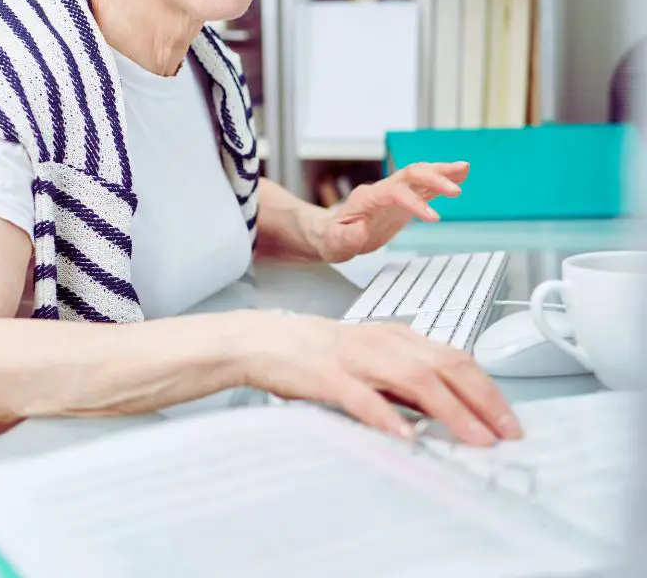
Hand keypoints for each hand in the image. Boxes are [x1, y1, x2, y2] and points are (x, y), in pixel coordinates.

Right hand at [242, 311, 520, 446]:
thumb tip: (449, 412)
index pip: (455, 358)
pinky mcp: (326, 374)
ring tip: (473, 438)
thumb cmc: (319, 354)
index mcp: (397, 336)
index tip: (510, 421)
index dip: (488, 389)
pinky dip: (387, 416)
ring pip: (414, 377)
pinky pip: (362, 397)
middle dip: (482, 400)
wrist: (265, 339)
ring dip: (450, 410)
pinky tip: (405, 437)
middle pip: (445, 364)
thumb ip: (406, 381)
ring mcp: (356, 356)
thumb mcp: (372, 359)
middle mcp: (383, 341)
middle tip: (506, 433)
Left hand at [316, 161, 469, 263]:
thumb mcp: (334, 242)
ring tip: (464, 168)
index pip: (395, 193)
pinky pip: (424, 187)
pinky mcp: (402, 201)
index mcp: (368, 198)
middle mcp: (383, 190)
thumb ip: (345, 237)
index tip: (433, 218)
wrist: (331, 233)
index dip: (415, 203)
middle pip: (410, 175)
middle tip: (456, 190)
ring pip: (419, 175)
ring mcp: (394, 193)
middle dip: (433, 179)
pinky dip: (441, 182)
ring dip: (441, 172)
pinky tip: (460, 177)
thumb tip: (359, 230)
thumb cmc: (332, 237)